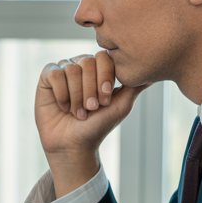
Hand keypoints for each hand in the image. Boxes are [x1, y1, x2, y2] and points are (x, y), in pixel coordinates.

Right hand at [35, 52, 148, 192]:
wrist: (74, 145)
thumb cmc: (98, 126)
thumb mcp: (121, 106)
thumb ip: (135, 86)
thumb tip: (154, 72)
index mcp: (99, 69)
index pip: (104, 57)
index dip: (104, 78)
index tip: (105, 100)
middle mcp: (81, 66)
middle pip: (87, 62)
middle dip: (90, 90)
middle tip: (91, 108)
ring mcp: (64, 70)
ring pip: (71, 69)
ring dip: (76, 96)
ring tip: (78, 112)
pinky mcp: (47, 78)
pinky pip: (55, 74)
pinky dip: (62, 94)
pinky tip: (63, 106)